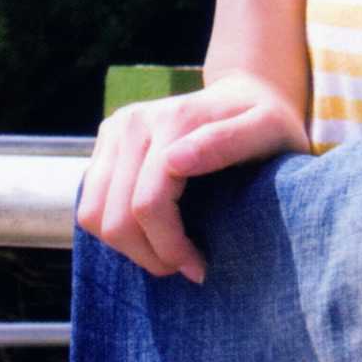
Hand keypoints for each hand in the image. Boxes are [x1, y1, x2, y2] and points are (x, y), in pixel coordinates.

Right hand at [76, 73, 309, 283]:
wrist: (246, 93)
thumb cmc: (270, 123)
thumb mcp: (270, 131)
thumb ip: (230, 142)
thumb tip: (174, 162)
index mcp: (172, 120)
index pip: (148, 205)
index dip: (170, 247)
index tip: (200, 268)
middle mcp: (133, 121)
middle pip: (114, 217)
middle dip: (148, 254)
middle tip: (184, 266)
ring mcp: (114, 129)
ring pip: (92, 214)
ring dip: (127, 247)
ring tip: (166, 252)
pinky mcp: (106, 142)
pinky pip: (90, 203)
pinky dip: (116, 229)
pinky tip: (152, 232)